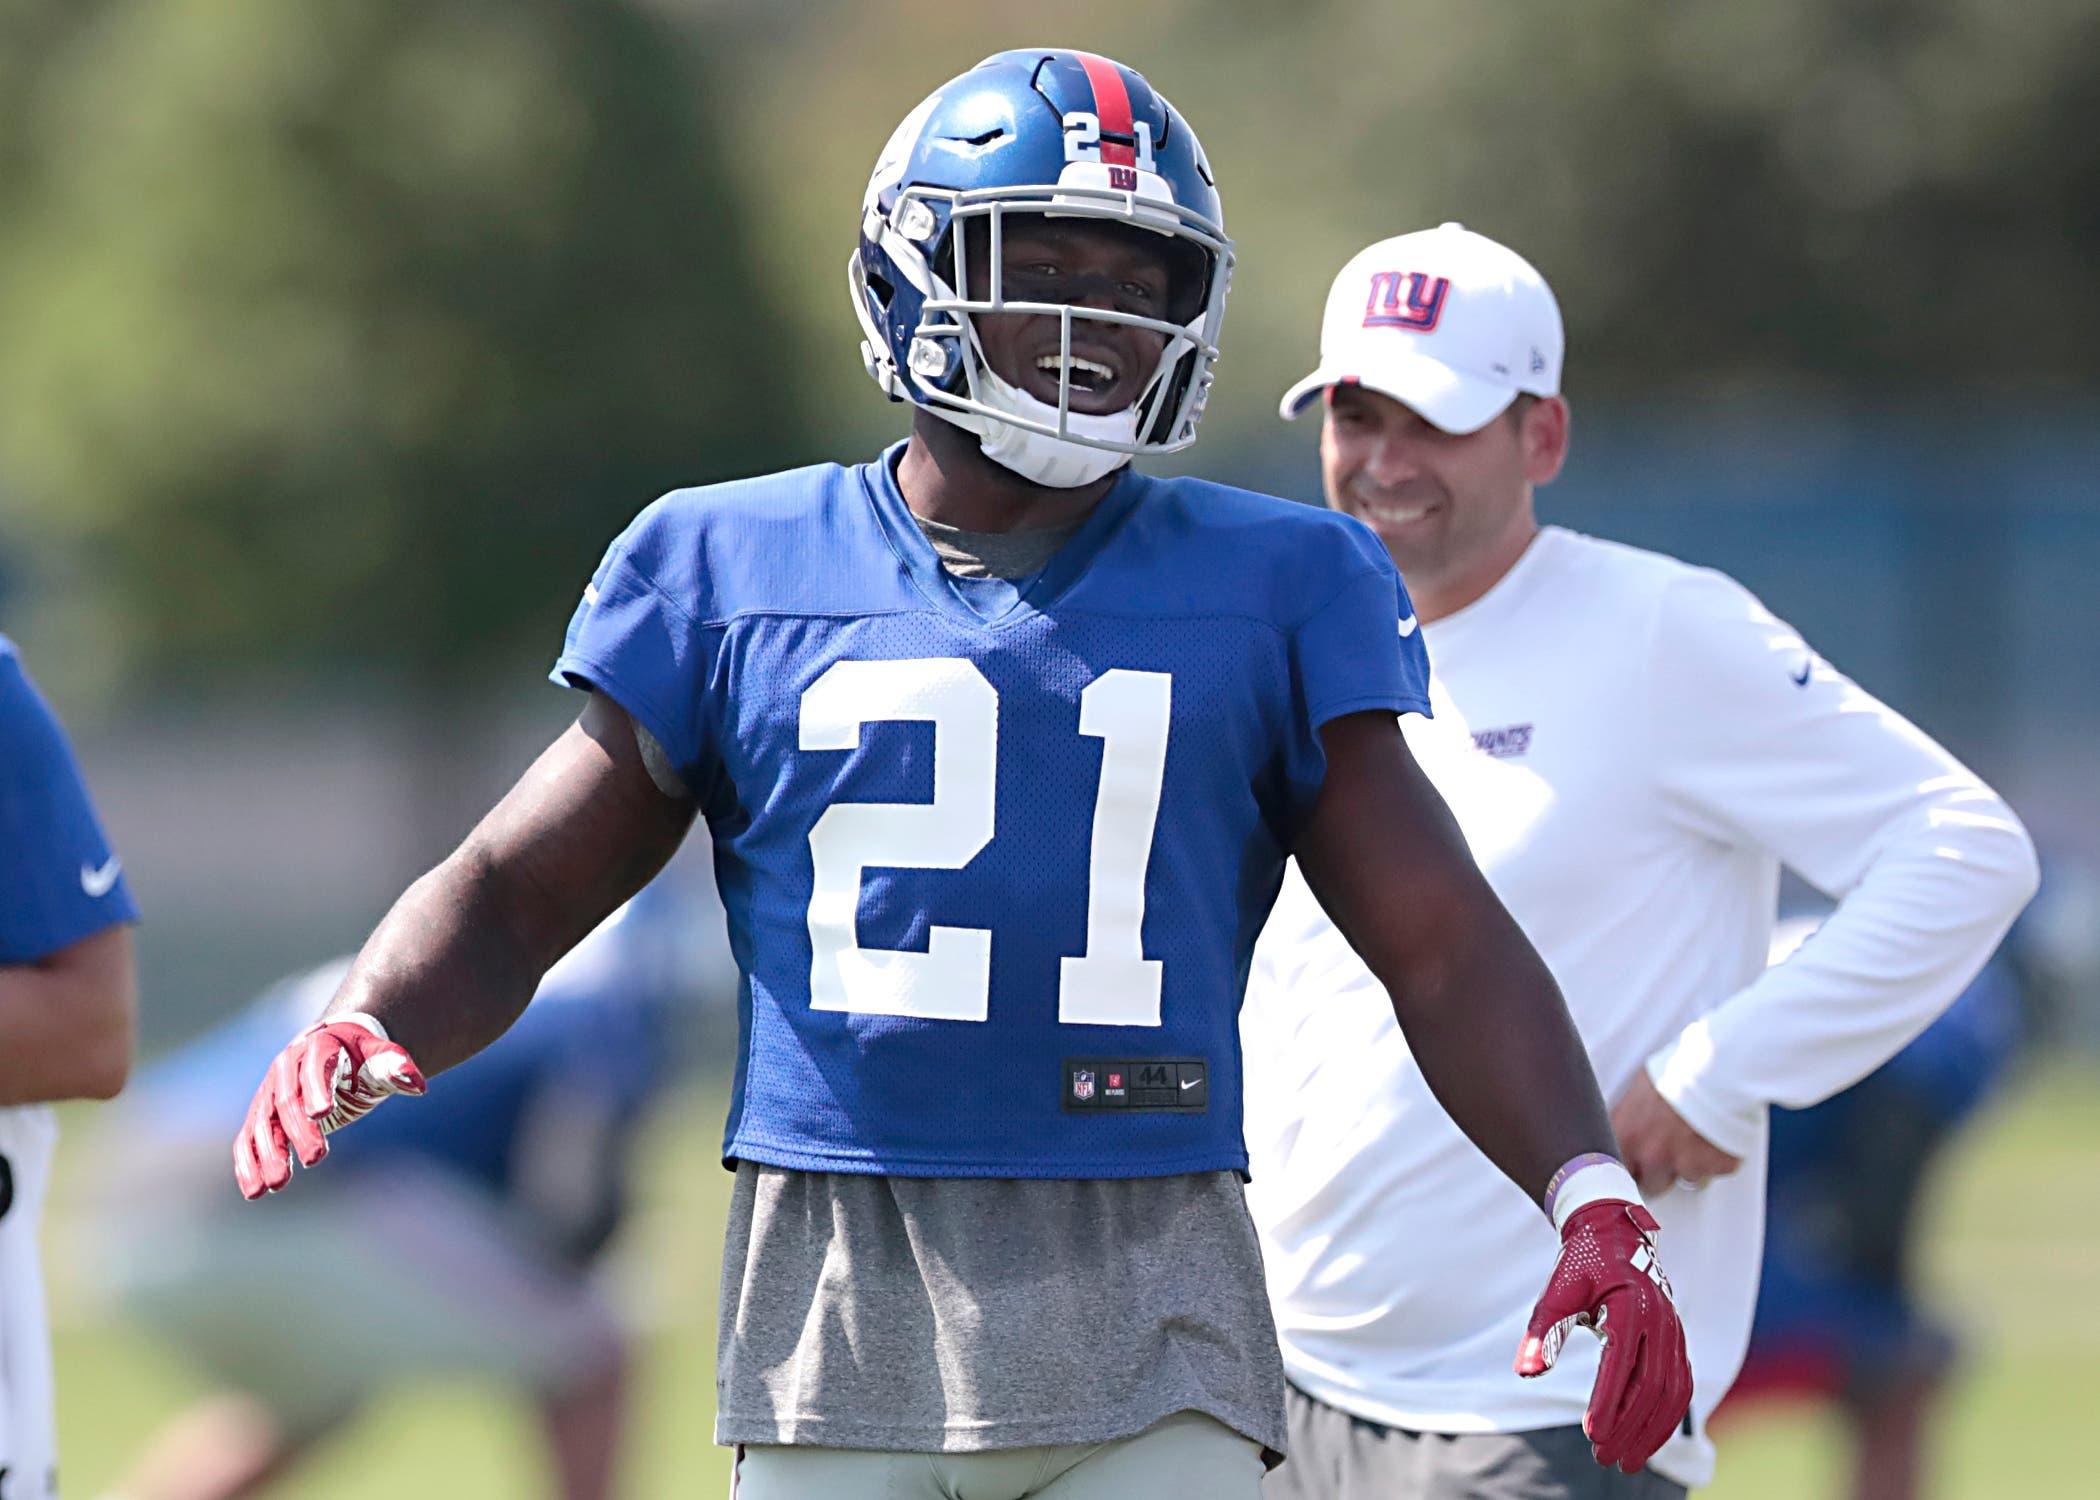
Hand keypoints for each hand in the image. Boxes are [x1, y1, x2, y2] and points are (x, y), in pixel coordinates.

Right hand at [232, 1014, 425, 1198]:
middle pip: (288, 1100)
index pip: (315, 1068)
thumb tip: (418, 1086)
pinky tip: (254, 1191)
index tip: (323, 1113)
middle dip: (299, 1131)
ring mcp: (269, 1092)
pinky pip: (248, 1140)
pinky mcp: (261, 1115)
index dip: (317, 1089)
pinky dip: (248, 1164)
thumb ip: (396, 1067)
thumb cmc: (362, 1056)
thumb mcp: (382, 1055)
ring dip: (267, 1155)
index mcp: (317, 1046)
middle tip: (316, 1159)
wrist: (334, 1049)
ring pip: (263, 1124)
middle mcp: (286, 1068)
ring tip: (276, 1185)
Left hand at [1515, 1200, 1692, 1472]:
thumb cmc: (1580, 1263)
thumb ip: (1542, 1332)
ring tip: (1625, 1460)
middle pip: (1652, 1387)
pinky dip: (1666, 1418)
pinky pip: (1680, 1387)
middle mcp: (1661, 1321)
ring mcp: (1675, 1333)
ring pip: (1673, 1393)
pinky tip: (1645, 1439)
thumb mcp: (1556, 1291)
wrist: (1613, 1234)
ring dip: (1652, 1431)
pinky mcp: (1677, 1343)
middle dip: (1629, 1427)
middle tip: (1604, 1457)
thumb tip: (1525, 1372)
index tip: (1592, 1435)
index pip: (1623, 1365)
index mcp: (1632, 1306)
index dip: (1608, 1403)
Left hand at [1611, 1068, 1740, 1196]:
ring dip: (1691, 1164)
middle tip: (1670, 1150)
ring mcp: (1685, 1164)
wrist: (1715, 1069)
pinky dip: (1717, 1158)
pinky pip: (1714, 1171)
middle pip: (1650, 1185)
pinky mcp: (1715, 1167)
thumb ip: (1626, 1120)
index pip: (1616, 1172)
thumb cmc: (1676, 1073)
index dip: (1628, 1170)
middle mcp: (1652, 1156)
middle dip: (1659, 1172)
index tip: (1635, 1168)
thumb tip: (1618, 1131)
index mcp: (1626, 1137)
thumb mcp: (1637, 1091)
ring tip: (1696, 1135)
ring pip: (1685, 1178)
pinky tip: (1716, 1134)